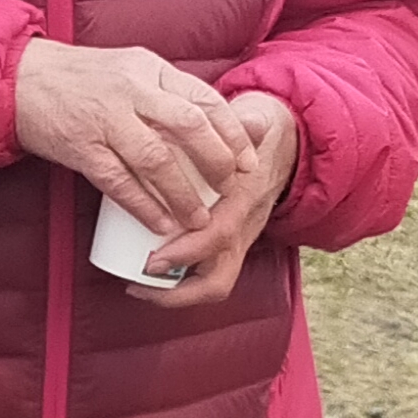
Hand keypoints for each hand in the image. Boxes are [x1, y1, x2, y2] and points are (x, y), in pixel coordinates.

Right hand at [12, 38, 254, 232]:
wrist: (18, 78)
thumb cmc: (78, 78)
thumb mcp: (129, 68)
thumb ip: (166, 91)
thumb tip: (215, 121)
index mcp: (149, 69)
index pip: (203, 98)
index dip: (232, 133)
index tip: (247, 161)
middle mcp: (130, 91)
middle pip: (188, 126)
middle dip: (216, 162)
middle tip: (229, 190)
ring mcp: (103, 119)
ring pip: (155, 158)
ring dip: (182, 193)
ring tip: (199, 218)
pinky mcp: (79, 146)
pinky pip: (117, 181)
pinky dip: (142, 205)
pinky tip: (160, 222)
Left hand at [124, 88, 299, 307]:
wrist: (282, 147)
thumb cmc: (254, 137)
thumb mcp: (255, 125)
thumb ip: (250, 124)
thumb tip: (252, 123)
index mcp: (245, 202)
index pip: (220, 236)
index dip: (187, 251)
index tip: (152, 260)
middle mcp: (242, 230)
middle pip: (217, 279)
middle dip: (176, 291)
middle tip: (136, 282)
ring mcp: (235, 243)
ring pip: (212, 284)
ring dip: (173, 294)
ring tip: (135, 286)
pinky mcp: (225, 246)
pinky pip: (205, 275)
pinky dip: (176, 284)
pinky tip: (144, 279)